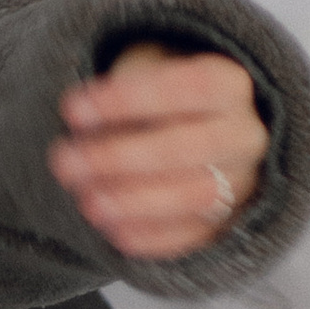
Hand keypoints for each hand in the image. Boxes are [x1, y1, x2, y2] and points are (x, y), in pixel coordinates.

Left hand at [48, 43, 266, 261]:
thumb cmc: (156, 95)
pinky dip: (148, 235)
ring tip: (86, 199)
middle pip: (189, 147)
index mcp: (232, 85)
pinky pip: (193, 237)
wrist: (191, 128)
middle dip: (118, 156)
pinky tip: (108, 227)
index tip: (71, 108)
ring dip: (132, 201)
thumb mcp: (141, 71)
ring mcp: (243, 183)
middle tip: (63, 160)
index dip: (129, 99)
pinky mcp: (229, 223)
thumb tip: (87, 130)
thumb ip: (122, 92)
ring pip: (196, 197)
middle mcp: (246, 136)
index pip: (191, 87)